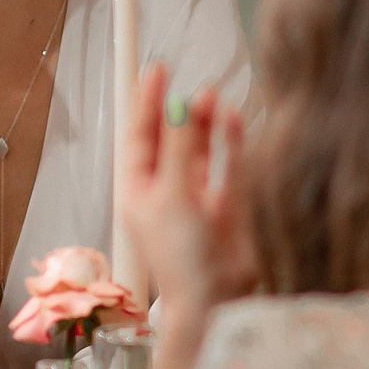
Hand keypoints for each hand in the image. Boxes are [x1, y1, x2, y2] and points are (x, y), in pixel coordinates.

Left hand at [118, 65, 257, 327]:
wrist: (215, 297)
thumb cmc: (180, 253)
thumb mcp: (172, 193)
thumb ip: (177, 148)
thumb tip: (176, 106)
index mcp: (138, 190)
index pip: (138, 137)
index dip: (146, 103)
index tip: (157, 71)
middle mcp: (164, 191)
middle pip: (167, 140)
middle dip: (174, 110)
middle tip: (184, 78)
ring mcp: (196, 198)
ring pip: (197, 150)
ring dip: (202, 123)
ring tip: (210, 93)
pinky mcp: (225, 206)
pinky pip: (226, 165)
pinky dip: (228, 142)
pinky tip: (230, 118)